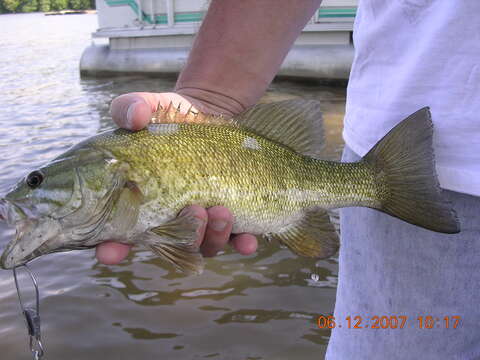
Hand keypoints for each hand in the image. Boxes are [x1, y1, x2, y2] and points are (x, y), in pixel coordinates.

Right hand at [95, 92, 257, 264]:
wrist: (207, 114)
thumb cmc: (167, 116)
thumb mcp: (147, 106)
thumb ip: (130, 108)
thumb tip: (135, 117)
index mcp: (139, 202)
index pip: (117, 235)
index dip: (112, 248)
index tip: (111, 251)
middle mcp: (168, 218)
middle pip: (169, 246)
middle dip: (181, 238)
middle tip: (194, 210)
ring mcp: (200, 220)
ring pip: (203, 245)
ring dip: (212, 237)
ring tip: (222, 211)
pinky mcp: (229, 215)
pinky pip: (235, 240)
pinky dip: (241, 244)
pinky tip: (247, 242)